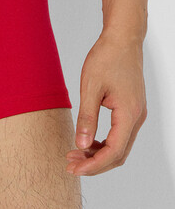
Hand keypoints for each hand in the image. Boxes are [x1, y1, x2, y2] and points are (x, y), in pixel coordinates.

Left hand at [65, 29, 146, 174]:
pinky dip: (104, 142)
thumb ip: (87, 118)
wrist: (122, 39)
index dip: (93, 165)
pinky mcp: (131, 109)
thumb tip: (81, 145)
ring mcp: (136, 114)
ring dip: (99, 154)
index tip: (74, 169)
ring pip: (120, 146)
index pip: (113, 152)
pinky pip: (120, 134)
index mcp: (129, 114)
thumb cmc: (106, 58)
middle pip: (118, 154)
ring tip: (74, 154)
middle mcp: (137, 118)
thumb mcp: (90, 87)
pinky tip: (87, 141)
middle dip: (95, 163)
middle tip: (70, 165)